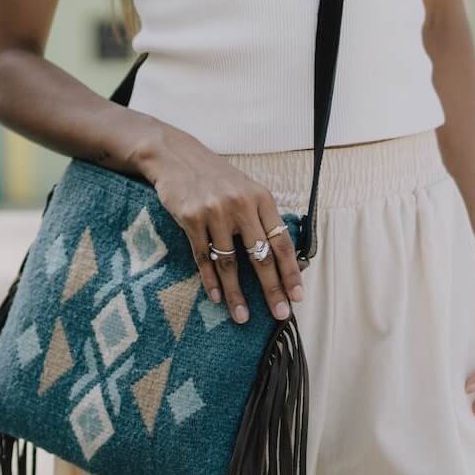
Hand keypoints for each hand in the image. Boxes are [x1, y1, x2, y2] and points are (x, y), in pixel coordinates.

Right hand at [133, 123, 304, 323]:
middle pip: (260, 256)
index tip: (298, 297)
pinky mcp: (191, 219)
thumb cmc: (215, 178)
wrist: (176, 156)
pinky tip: (216, 298)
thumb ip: (261, 218)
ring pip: (230, 263)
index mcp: (261, 198)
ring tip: (242, 317)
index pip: (282, 241)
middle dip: (271, 289)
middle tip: (279, 314)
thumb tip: (279, 259)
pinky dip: (210, 281)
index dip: (291, 272)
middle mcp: (241, 205)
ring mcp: (215, 212)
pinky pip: (203, 258)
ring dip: (236, 294)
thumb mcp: (245, 189)